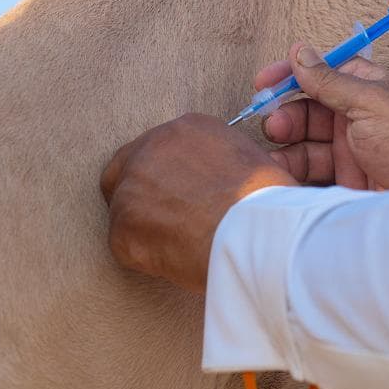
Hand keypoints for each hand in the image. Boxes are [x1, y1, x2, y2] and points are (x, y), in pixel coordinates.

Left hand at [100, 113, 295, 292]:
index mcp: (184, 129)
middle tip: (163, 220)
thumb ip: (216, 162)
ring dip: (146, 229)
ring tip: (182, 246)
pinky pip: (126, 246)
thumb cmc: (265, 203)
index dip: (164, 175)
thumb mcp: (247, 160)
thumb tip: (211, 183)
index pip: (156, 148)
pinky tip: (177, 259)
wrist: (255, 231)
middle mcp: (150, 149)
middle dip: (139, 195)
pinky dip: (146, 257)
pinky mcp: (122, 229)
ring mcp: (131, 188)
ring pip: (124, 211)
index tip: (175, 194)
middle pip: (124, 171)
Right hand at [256, 43, 388, 189]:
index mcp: (369, 87)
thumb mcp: (374, 102)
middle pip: (309, 108)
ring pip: (308, 142)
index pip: (323, 72)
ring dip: (288, 146)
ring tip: (276, 156)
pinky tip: (283, 175)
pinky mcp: (351, 180)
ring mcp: (355, 148)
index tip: (264, 82)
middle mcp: (360, 115)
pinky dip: (296, 173)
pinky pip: (315, 172)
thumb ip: (332, 80)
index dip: (292, 75)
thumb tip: (302, 51)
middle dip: (286, 115)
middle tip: (272, 125)